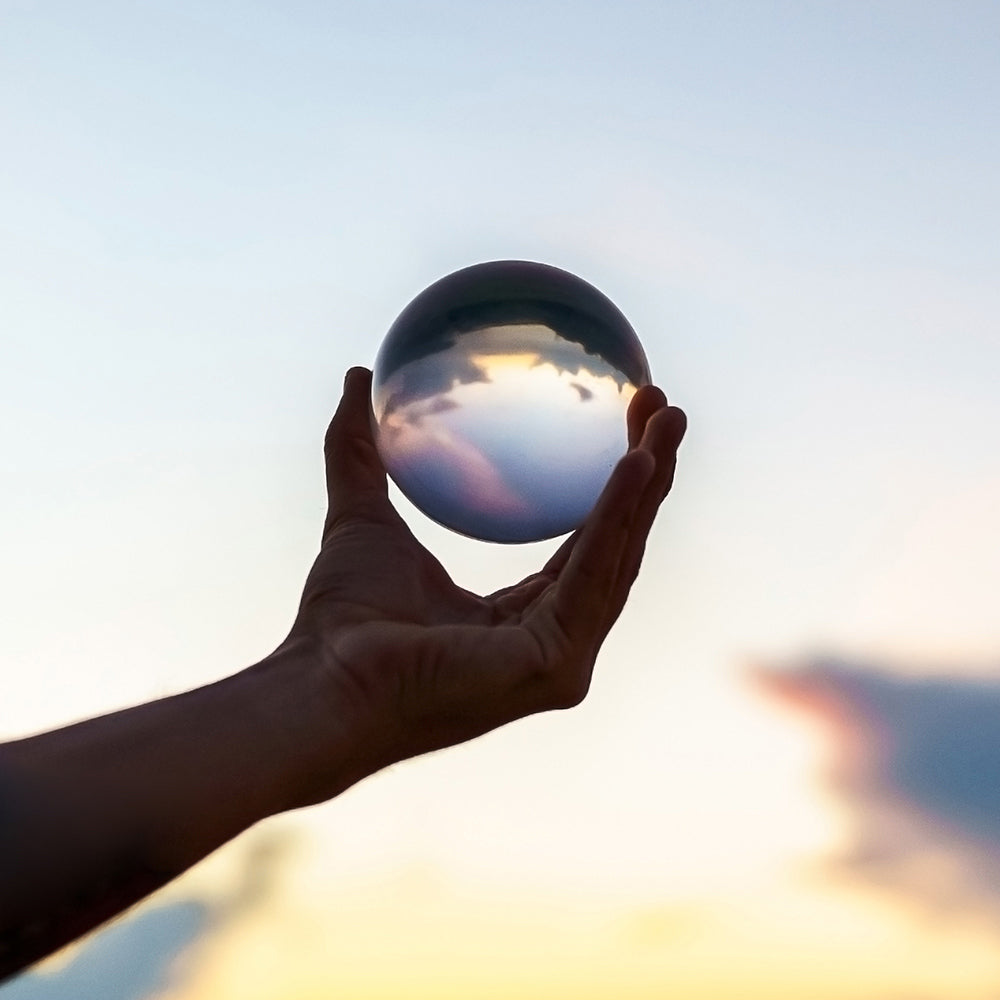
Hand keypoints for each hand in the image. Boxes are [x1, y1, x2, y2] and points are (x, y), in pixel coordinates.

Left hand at [286, 367, 686, 788]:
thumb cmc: (342, 620)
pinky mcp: (558, 666)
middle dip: (647, 473)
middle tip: (662, 406)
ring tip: (664, 420)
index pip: (584, 543)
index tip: (625, 417)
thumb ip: (359, 449)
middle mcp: (555, 639)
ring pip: (617, 557)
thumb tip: (358, 377)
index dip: (610, 485)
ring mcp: (562, 658)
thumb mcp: (360, 513)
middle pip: (616, 546)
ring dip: (646, 485)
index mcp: (522, 616)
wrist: (326, 686)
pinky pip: (591, 577)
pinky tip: (635, 463)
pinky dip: (615, 517)